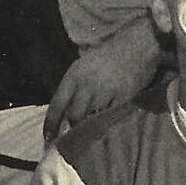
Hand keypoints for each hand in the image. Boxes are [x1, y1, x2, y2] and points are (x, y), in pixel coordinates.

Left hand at [45, 32, 162, 144]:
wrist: (137, 46)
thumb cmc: (108, 55)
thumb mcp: (84, 66)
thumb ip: (75, 87)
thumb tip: (66, 111)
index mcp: (74, 75)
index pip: (57, 105)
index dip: (51, 124)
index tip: (48, 138)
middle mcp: (88, 85)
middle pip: (75, 116)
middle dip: (74, 128)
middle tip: (73, 137)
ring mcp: (107, 92)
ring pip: (93, 119)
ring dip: (91, 126)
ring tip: (92, 131)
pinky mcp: (124, 98)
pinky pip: (112, 116)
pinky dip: (108, 120)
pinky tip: (109, 121)